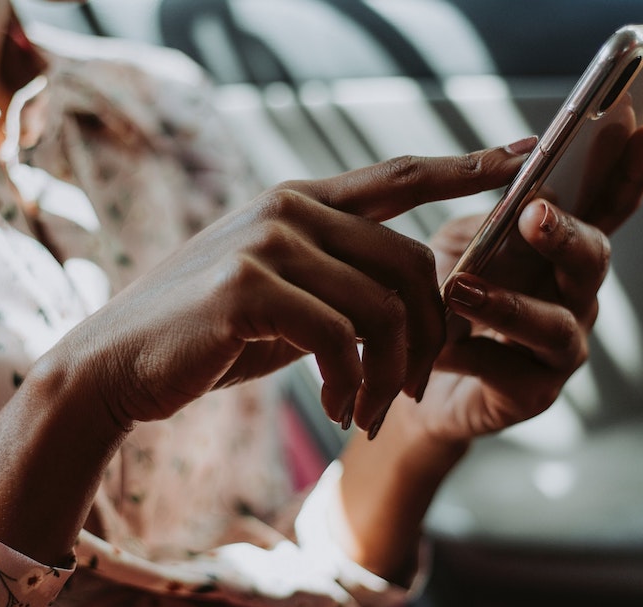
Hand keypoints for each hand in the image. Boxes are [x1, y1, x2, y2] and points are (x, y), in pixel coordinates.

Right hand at [46, 144, 535, 436]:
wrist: (116, 365)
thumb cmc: (204, 337)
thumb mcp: (280, 298)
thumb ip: (335, 281)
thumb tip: (408, 299)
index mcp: (299, 203)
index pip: (400, 176)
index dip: (467, 166)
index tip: (525, 157)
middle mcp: (289, 210)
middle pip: (412, 262)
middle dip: (429, 337)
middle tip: (412, 392)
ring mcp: (267, 243)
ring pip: (383, 307)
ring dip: (391, 375)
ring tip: (369, 412)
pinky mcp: (248, 288)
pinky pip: (341, 339)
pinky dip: (353, 385)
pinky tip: (338, 410)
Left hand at [408, 120, 642, 444]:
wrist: (417, 374)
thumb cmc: (447, 299)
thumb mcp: (461, 243)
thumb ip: (491, 216)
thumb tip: (517, 174)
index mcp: (564, 250)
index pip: (608, 206)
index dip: (631, 171)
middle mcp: (575, 296)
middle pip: (593, 260)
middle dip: (567, 235)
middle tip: (534, 214)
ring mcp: (562, 348)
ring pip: (554, 324)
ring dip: (510, 304)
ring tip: (461, 290)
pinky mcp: (534, 392)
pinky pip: (509, 371)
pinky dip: (471, 354)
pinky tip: (440, 346)